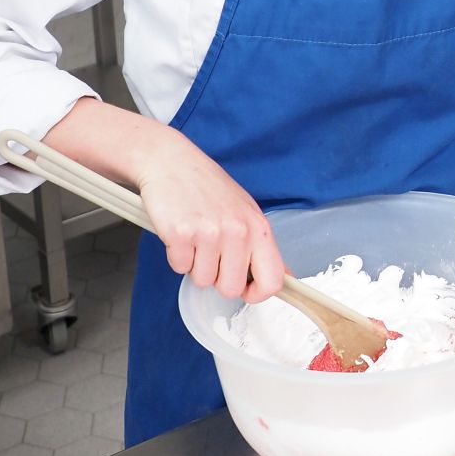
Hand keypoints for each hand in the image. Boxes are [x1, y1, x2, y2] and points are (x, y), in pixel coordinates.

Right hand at [43, 97, 284, 303]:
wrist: (171, 162)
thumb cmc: (207, 187)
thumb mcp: (245, 211)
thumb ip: (260, 245)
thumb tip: (283, 278)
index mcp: (258, 227)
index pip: (273, 280)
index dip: (257, 294)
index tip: (245, 289)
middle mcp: (238, 230)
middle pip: (231, 288)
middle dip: (217, 278)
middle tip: (210, 252)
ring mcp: (209, 233)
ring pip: (202, 280)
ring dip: (195, 264)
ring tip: (195, 236)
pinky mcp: (181, 234)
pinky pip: (179, 268)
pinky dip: (176, 256)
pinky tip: (180, 232)